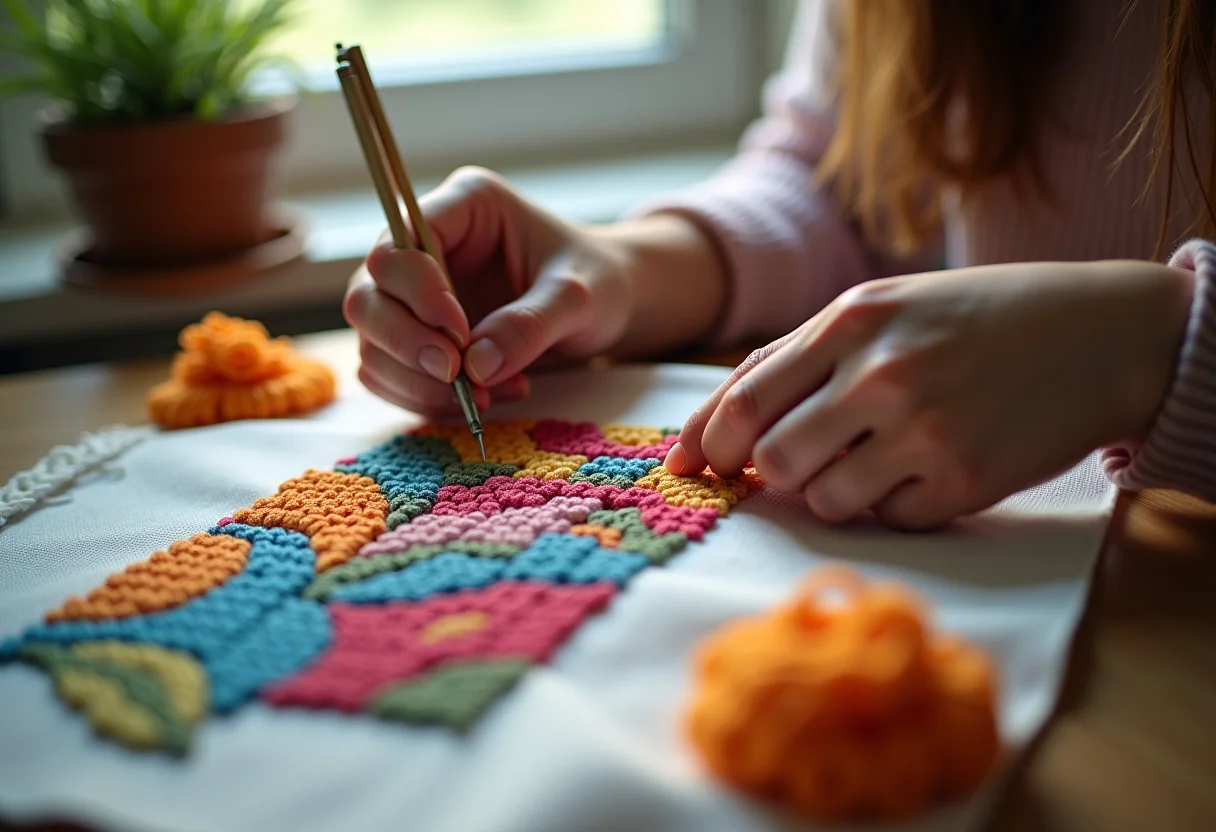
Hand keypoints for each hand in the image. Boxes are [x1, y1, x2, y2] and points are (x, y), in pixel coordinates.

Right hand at [344, 167, 635, 416]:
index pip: (401, 242)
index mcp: (464, 207)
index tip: (460, 336)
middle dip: (406, 343)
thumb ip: (530, 324)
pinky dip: (428, 399)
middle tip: (456, 376)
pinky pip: (391, 376)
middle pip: (367, 294)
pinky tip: (486, 399)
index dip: (418, 293)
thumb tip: (476, 367)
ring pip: (372, 343)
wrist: (607, 308)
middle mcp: (427, 247)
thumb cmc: (598, 282)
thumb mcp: (579, 297)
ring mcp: (415, 296)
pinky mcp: (418, 339)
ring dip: (418, 382)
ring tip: (486, 397)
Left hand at [666, 260, 1194, 528]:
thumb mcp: (876, 308)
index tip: (699, 467)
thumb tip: (703, 437)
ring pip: (826, 502)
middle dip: (773, 474)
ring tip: (875, 455)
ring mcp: (928, 432)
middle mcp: (884, 375)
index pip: (744, 402)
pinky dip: (894, 504)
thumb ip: (789, 362)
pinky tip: (929, 465)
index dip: (708, 445)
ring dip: (834, 491)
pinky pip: (889, 519)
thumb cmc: (968, 319)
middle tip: (799, 461)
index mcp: (852, 321)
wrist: (1098, 333)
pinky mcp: (967, 484)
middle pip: (776, 463)